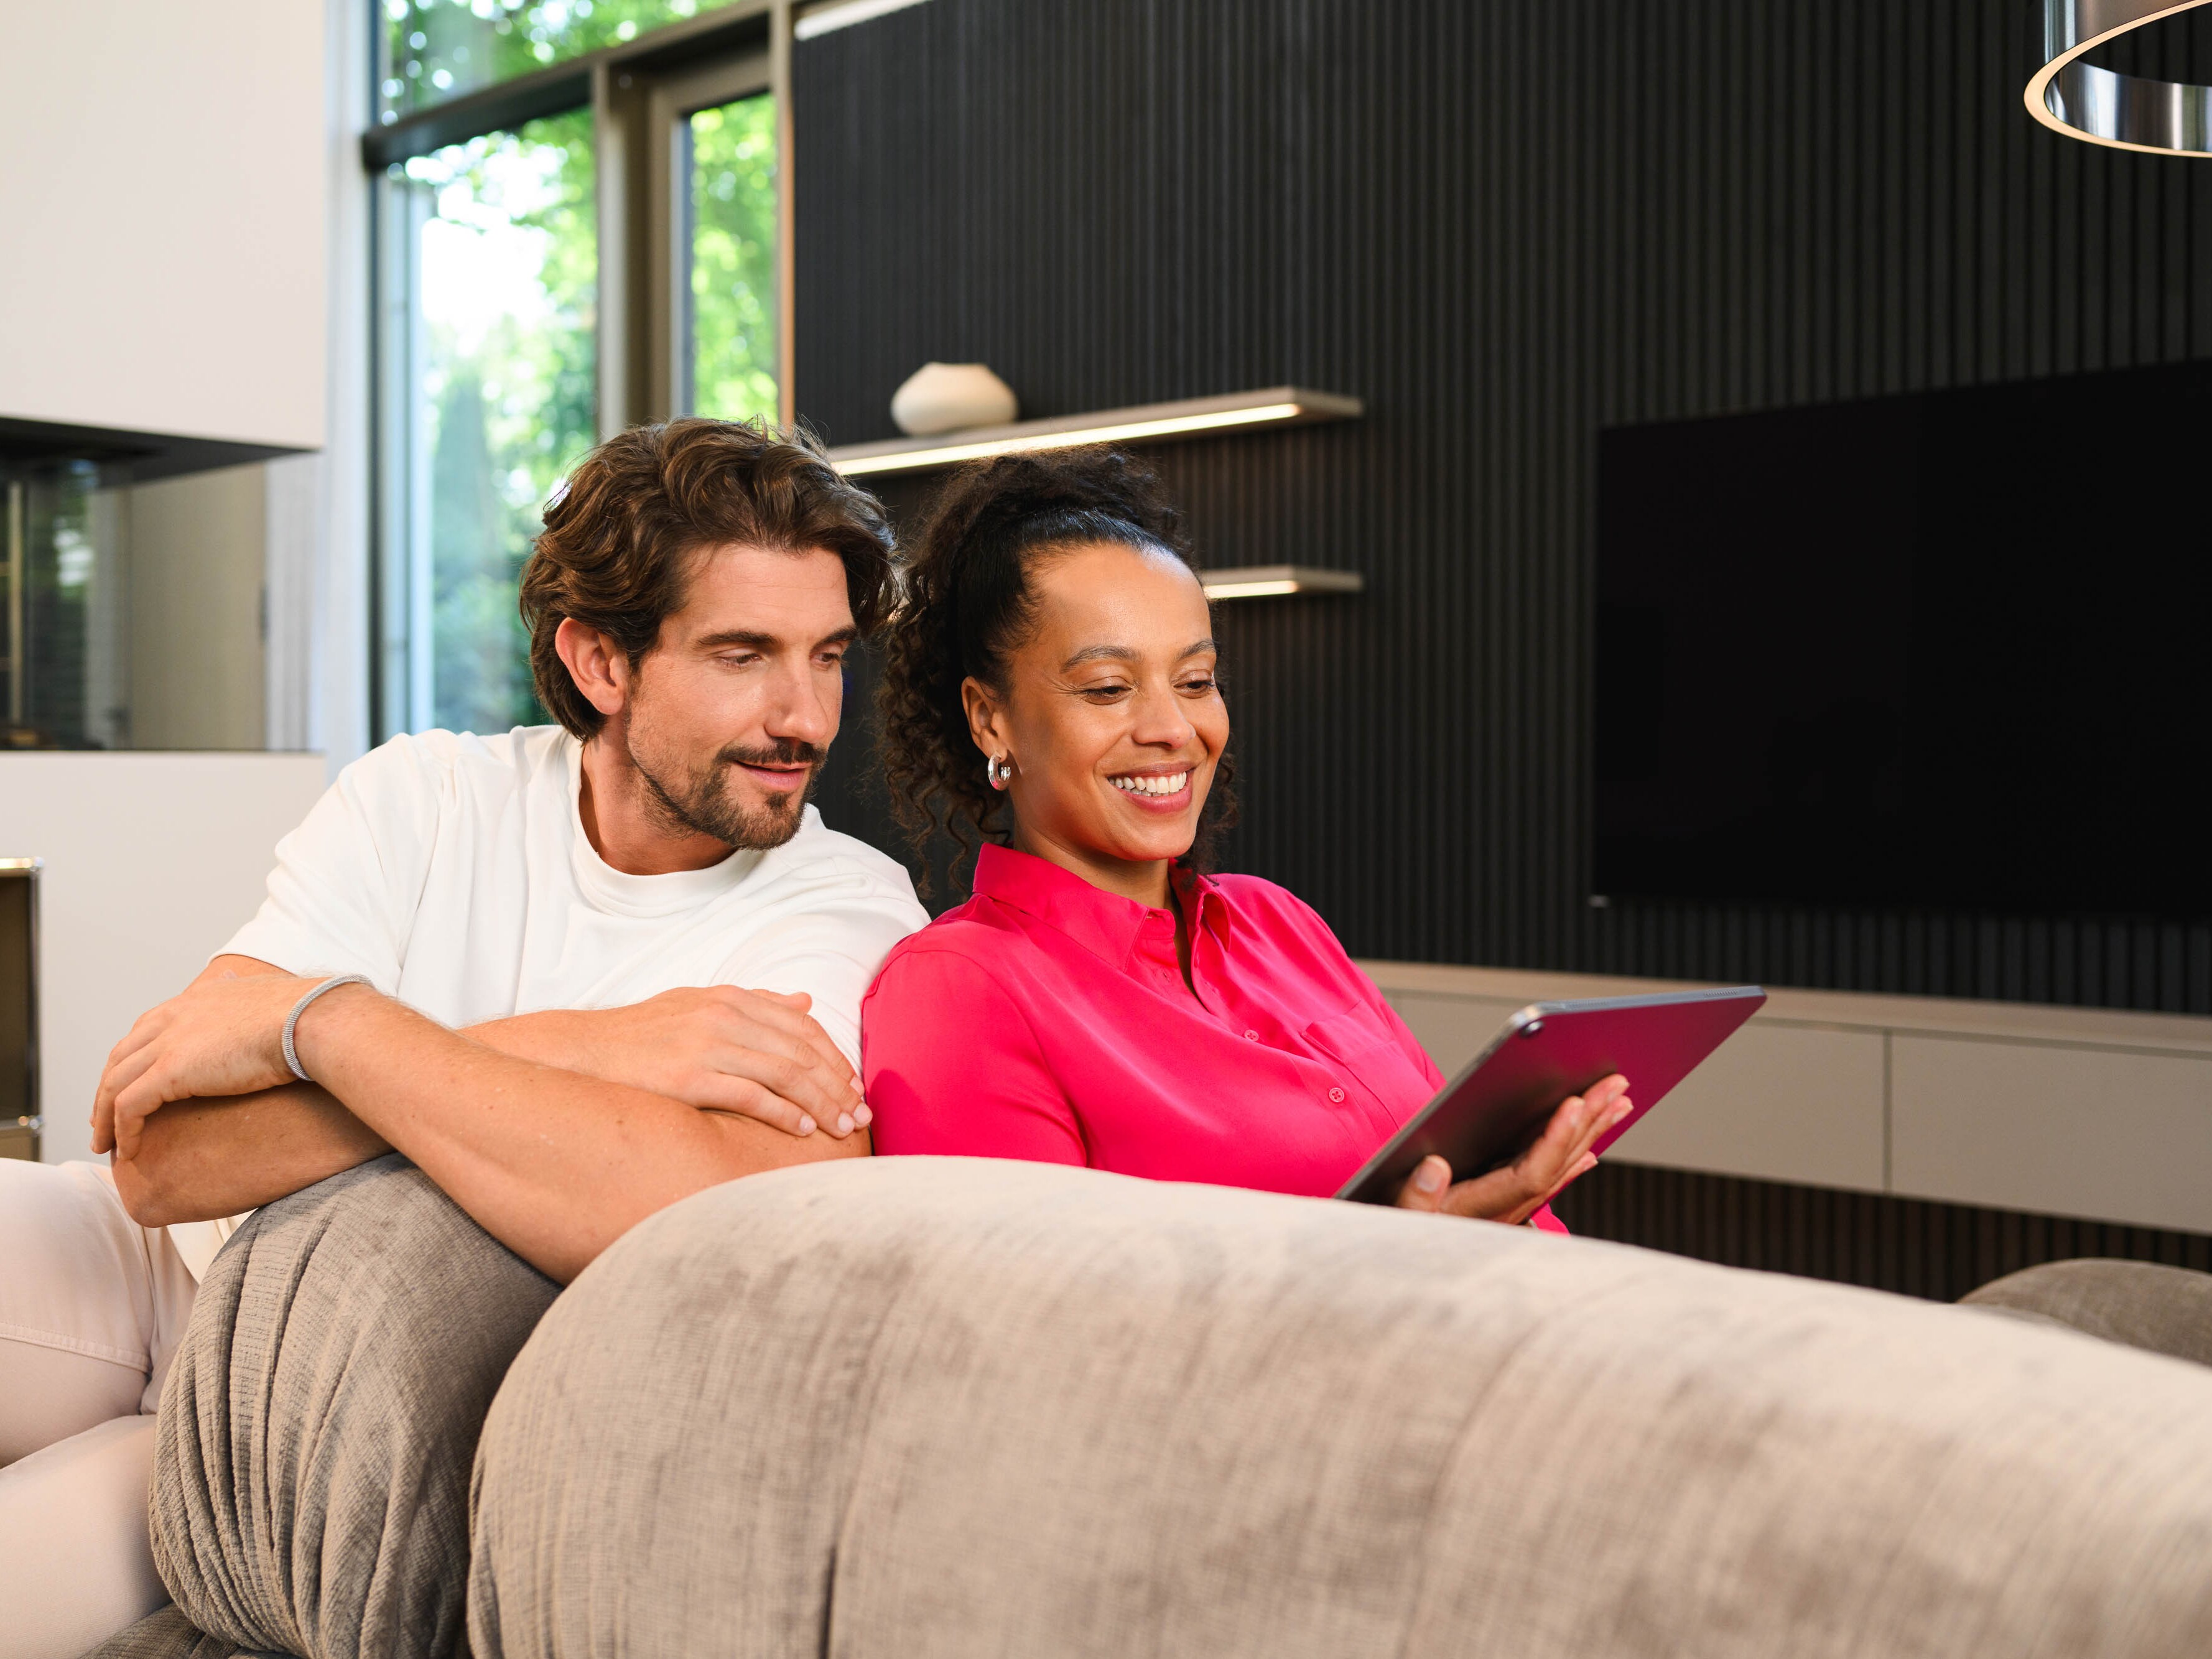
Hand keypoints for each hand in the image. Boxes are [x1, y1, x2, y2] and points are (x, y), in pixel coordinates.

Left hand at [93, 973, 324, 1160]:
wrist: (311, 1019)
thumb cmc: (305, 1014)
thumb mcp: (269, 998)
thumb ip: (252, 1000)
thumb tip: (262, 1000)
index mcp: (193, 1001)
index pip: (144, 1032)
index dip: (131, 1062)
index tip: (127, 1087)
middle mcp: (172, 1018)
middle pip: (120, 1058)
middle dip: (107, 1090)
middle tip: (105, 1121)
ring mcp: (167, 1043)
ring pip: (114, 1084)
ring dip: (105, 1118)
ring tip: (107, 1145)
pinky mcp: (170, 1071)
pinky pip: (128, 1107)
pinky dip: (123, 1131)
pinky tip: (130, 1152)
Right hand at [561, 986, 866, 1138]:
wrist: (581, 1052)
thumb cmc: (641, 1036)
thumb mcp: (699, 1006)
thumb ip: (755, 1004)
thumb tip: (804, 1000)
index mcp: (730, 998)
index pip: (802, 1026)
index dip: (834, 1057)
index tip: (854, 1085)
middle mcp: (724, 1016)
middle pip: (802, 1051)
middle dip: (837, 1085)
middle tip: (861, 1114)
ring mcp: (707, 1045)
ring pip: (786, 1074)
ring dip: (821, 1103)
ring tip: (842, 1127)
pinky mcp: (690, 1078)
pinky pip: (753, 1096)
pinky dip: (784, 1114)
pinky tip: (803, 1129)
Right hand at [1393, 1074, 1631, 1224]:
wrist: (1403, 1276)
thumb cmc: (1397, 1232)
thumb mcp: (1395, 1216)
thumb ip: (1415, 1197)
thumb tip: (1435, 1166)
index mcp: (1482, 1211)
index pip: (1531, 1173)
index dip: (1556, 1139)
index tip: (1574, 1104)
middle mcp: (1505, 1212)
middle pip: (1558, 1163)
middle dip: (1588, 1121)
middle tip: (1616, 1085)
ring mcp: (1510, 1210)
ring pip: (1561, 1167)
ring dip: (1590, 1133)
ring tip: (1618, 1103)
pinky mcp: (1506, 1207)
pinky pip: (1549, 1178)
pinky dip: (1572, 1158)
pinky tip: (1591, 1150)